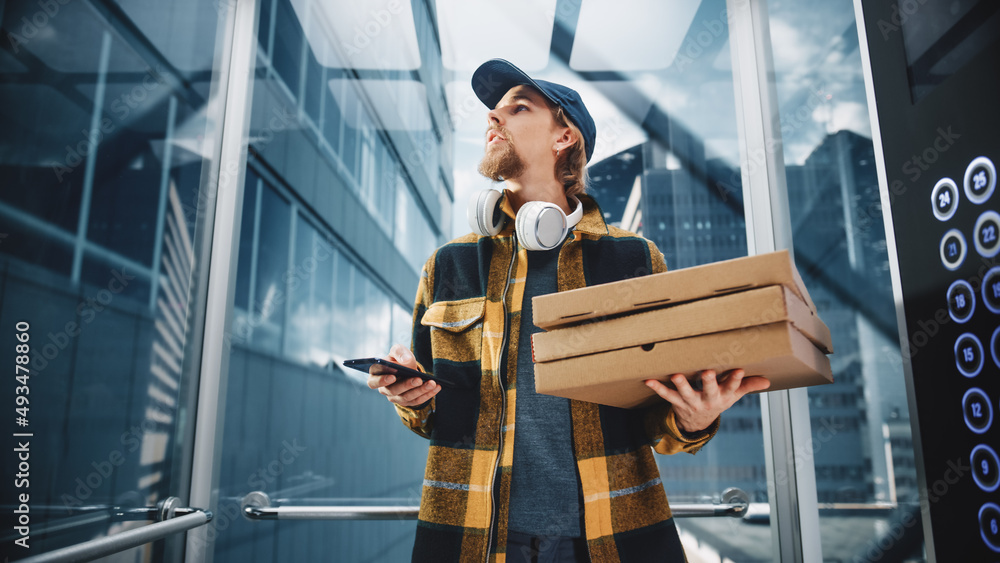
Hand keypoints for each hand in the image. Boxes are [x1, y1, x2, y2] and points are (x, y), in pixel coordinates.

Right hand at [367, 344, 440, 407]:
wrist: (407, 367)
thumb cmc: (398, 358)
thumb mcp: (397, 351)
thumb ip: (399, 352)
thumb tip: (406, 362)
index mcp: (376, 377)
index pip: (374, 382)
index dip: (382, 381)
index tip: (393, 377)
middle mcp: (384, 390)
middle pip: (394, 390)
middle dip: (408, 385)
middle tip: (419, 379)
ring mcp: (395, 398)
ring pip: (407, 397)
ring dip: (421, 390)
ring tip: (432, 383)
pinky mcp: (407, 402)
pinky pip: (417, 401)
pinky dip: (428, 394)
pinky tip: (437, 387)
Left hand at [644, 369, 769, 432]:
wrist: (698, 423)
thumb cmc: (718, 400)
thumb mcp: (734, 395)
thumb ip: (748, 386)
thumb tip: (767, 381)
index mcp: (723, 396)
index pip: (732, 387)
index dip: (736, 380)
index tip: (739, 369)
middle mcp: (708, 400)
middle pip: (709, 391)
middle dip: (709, 382)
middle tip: (708, 372)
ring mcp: (691, 402)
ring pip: (686, 393)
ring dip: (681, 385)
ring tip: (676, 375)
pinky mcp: (677, 402)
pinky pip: (666, 395)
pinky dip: (658, 388)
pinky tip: (648, 380)